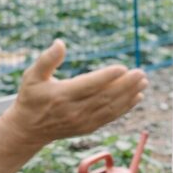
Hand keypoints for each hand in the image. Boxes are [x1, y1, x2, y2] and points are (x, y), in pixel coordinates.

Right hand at [4, 40, 147, 145]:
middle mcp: (74, 110)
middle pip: (104, 97)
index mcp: (61, 95)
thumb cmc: (31, 98)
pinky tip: (137, 97)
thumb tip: (60, 42)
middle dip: (125, 85)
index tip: (122, 68)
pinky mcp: (88, 128)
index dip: (106, 77)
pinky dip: (125, 108)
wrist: (28, 129)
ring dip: (129, 95)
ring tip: (143, 83)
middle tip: (141, 73)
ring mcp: (82, 121)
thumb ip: (47, 59)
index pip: (88, 85)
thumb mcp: (32, 76)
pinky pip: (110, 117)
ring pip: (110, 108)